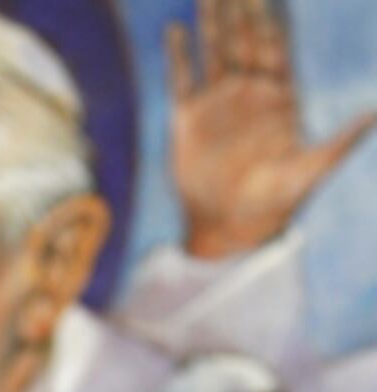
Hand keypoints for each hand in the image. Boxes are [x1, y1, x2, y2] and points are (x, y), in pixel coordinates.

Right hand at [167, 0, 375, 256]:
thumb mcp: (311, 171)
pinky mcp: (187, 120)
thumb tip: (374, 115)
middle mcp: (247, 94)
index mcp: (277, 98)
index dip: (269, 18)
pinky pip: (181, 79)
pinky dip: (178, 55)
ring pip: (213, 51)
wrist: (230, 228)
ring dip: (211, 22)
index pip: (274, 46)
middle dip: (240, 9)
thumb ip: (341, 142)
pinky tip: (175, 31)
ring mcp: (216, 104)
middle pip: (243, 40)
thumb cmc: (274, 204)